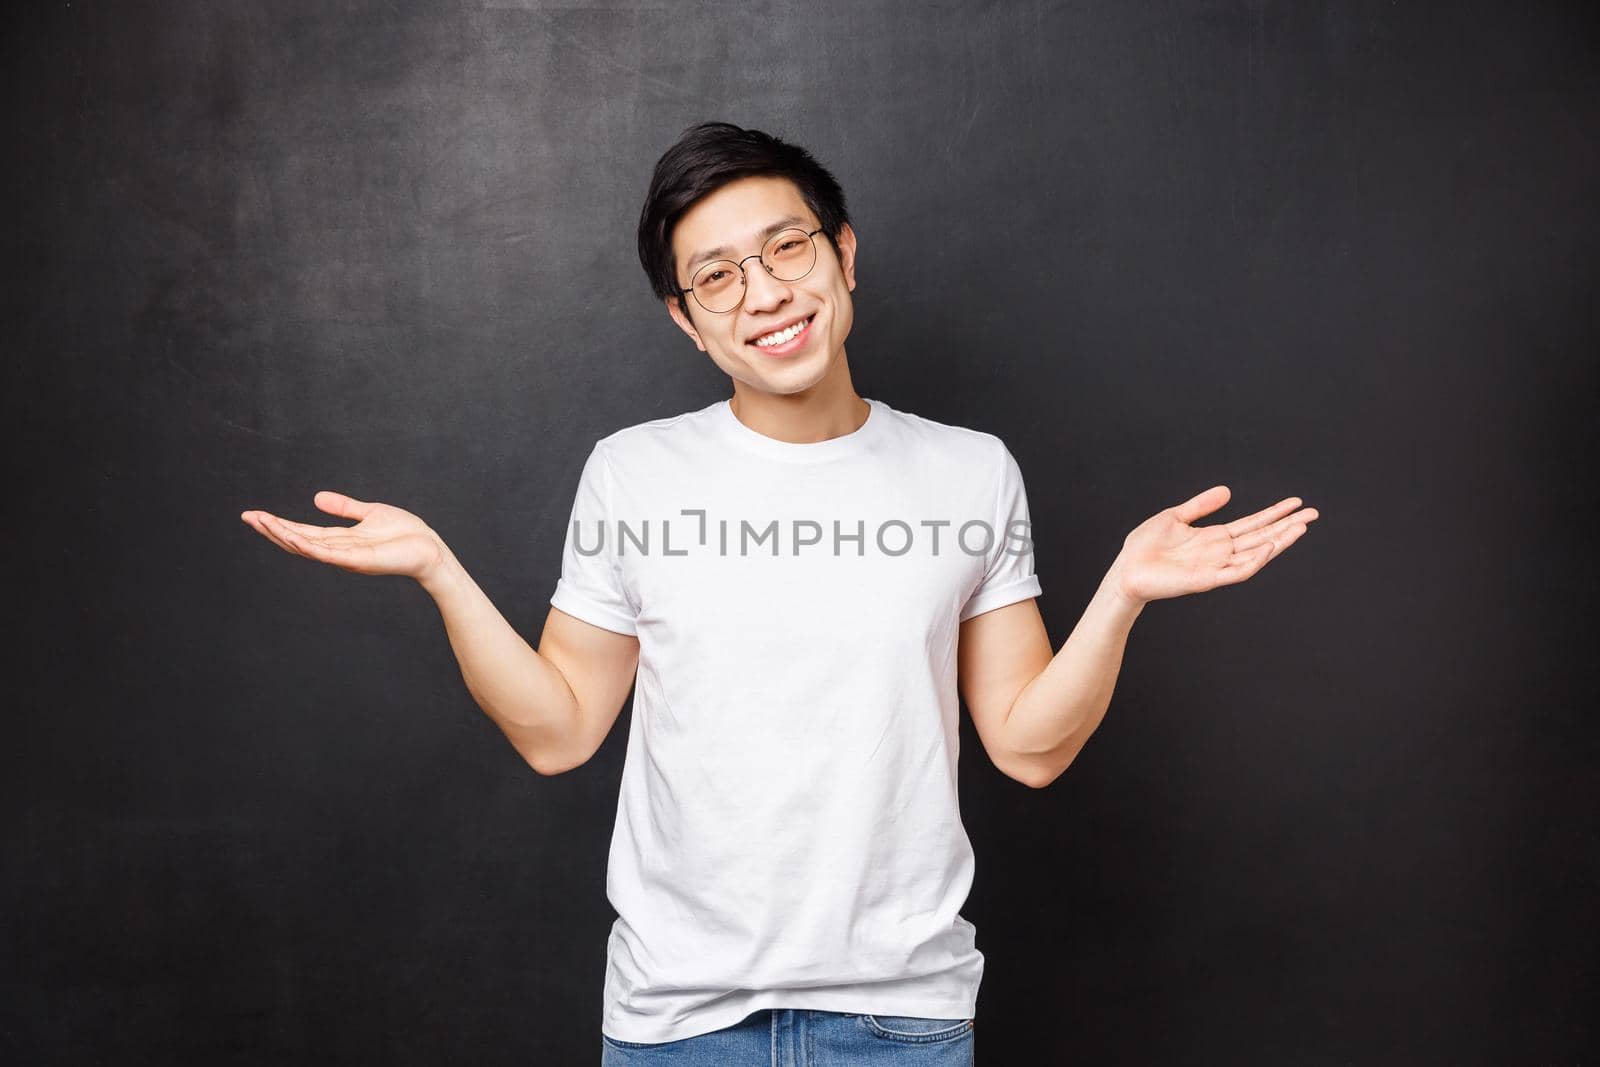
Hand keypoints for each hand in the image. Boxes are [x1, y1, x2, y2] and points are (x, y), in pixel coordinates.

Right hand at [240, 491, 447, 581]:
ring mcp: (346, 558)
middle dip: (272, 529)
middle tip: (247, 516)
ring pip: (306, 547)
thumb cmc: (406, 535)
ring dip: (282, 535)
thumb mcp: (370, 513)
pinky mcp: (357, 561)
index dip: (279, 524)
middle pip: (297, 541)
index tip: (256, 514)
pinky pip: (327, 553)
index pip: (302, 531)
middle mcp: (338, 551)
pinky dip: (307, 545)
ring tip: (260, 521)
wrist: (431, 550)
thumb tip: (316, 497)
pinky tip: (290, 535)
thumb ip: (345, 507)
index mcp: (340, 539)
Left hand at [1109, 486, 1317, 604]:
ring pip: (1255, 554)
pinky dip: (1254, 560)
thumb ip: (1201, 506)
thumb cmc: (1145, 547)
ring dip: (1278, 542)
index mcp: (1214, 538)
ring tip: (1301, 527)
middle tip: (1314, 514)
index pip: (1252, 524)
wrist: (1125, 571)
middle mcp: (1220, 553)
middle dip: (1287, 526)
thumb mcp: (1175, 517)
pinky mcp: (1206, 580)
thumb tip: (1227, 491)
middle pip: (1261, 537)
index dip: (1274, 513)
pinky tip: (1268, 546)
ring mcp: (1216, 567)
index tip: (1296, 502)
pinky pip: (1236, 572)